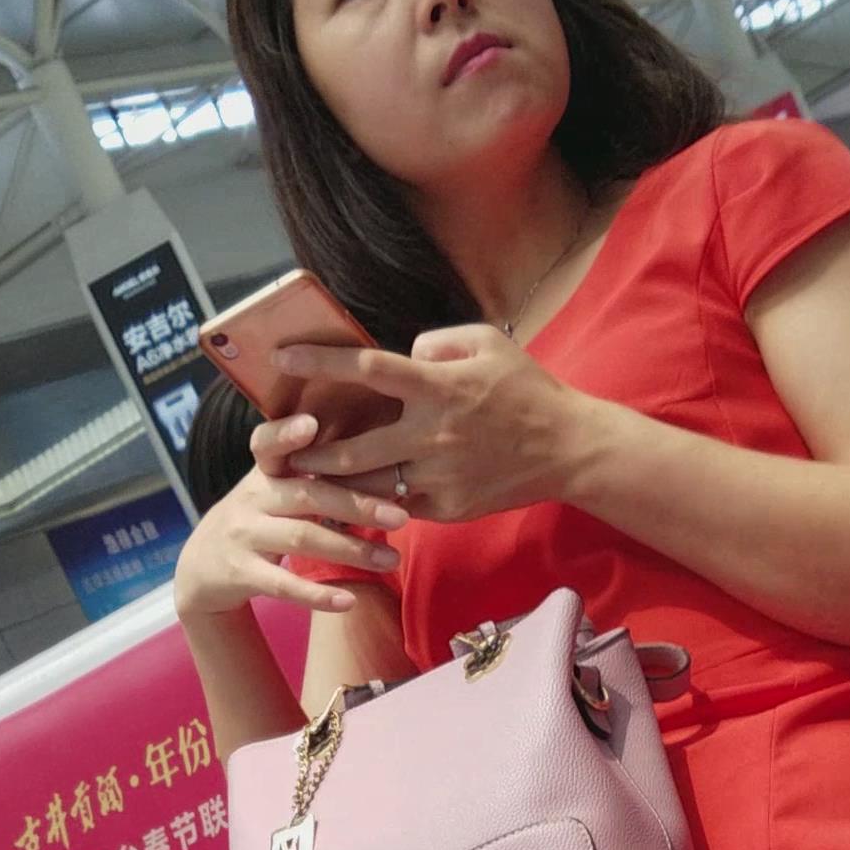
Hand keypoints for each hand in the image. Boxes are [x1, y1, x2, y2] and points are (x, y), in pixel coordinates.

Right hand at [172, 410, 406, 623]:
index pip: (268, 444)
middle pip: (307, 495)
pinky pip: (282, 584)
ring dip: (352, 549)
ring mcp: (243, 536)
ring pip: (303, 538)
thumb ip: (311, 475)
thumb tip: (382, 462)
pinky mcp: (240, 573)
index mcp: (263, 472)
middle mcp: (251, 498)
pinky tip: (347, 601)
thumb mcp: (272, 490)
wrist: (201, 568)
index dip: (286, 433)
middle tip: (401, 516)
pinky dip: (316, 595)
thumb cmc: (257, 520)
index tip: (312, 423)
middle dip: (357, 505)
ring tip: (391, 560)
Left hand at [280, 324, 591, 524]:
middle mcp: (433, 435)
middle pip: (353, 450)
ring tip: (308, 479)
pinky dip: (378, 503)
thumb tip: (403, 353)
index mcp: (439, 387)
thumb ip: (436, 343)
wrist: (568, 449)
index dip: (320, 362)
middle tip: (284, 452)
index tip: (281, 357)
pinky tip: (357, 500)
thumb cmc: (525, 389)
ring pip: (371, 487)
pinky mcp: (448, 507)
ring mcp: (440, 476)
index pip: (368, 369)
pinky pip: (401, 506)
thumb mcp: (487, 342)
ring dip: (336, 485)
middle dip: (311, 454)